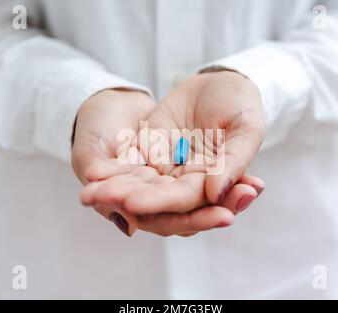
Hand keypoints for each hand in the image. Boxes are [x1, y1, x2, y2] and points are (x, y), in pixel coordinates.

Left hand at [81, 71, 265, 236]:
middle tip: (103, 199)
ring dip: (115, 191)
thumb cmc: (241, 105)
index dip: (162, 202)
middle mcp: (187, 182)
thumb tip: (216, 193)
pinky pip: (129, 166)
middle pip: (158, 198)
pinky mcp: (150, 153)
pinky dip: (112, 171)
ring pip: (139, 186)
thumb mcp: (247, 128)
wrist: (222, 83)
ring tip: (90, 194)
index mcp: (214, 183)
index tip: (134, 204)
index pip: (188, 200)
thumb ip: (234, 161)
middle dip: (130, 200)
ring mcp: (167, 169)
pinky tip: (93, 174)